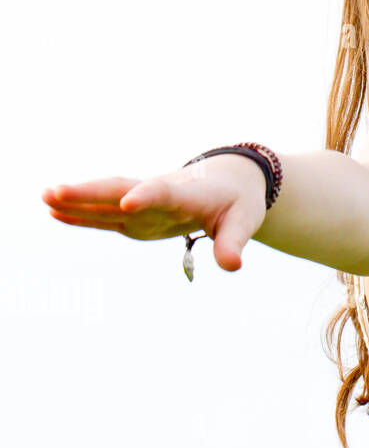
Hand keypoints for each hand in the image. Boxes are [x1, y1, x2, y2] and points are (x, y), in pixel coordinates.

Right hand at [41, 155, 267, 272]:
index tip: (127, 202)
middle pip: (122, 189)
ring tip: (44, 196)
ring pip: (107, 199)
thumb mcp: (244, 221)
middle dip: (91, 191)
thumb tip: (232, 266)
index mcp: (187, 194)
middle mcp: (159, 194)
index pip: (164, 193)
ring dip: (77, 199)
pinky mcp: (136, 216)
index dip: (147, 196)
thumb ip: (233, 242)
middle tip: (56, 191)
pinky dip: (82, 213)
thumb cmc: (238, 202)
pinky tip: (55, 212)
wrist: (231, 181)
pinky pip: (106, 213)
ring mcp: (144, 204)